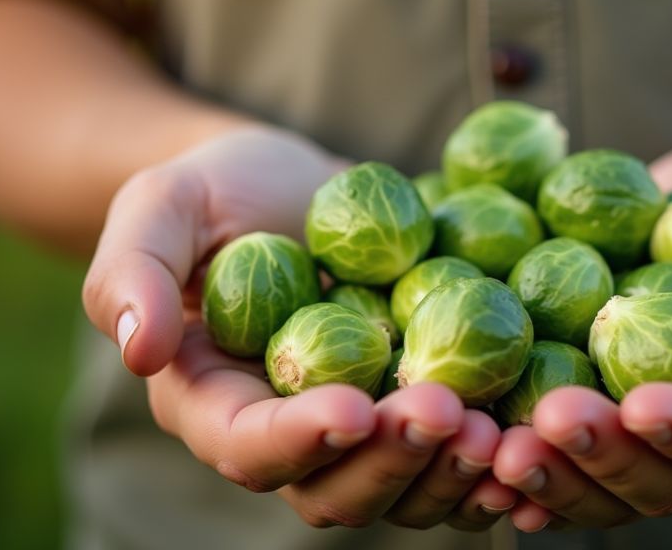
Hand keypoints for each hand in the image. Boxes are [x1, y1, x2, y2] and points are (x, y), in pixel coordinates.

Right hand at [81, 126, 516, 529]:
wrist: (292, 184)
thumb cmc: (216, 188)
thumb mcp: (161, 204)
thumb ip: (133, 269)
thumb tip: (137, 347)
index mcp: (217, 404)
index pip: (249, 448)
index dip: (300, 440)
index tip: (353, 408)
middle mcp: (291, 435)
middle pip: (337, 487)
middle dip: (393, 461)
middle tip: (446, 413)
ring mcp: (363, 426)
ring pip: (406, 486)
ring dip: (453, 470)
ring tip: (498, 427)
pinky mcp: (419, 404)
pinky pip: (457, 453)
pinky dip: (496, 459)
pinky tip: (538, 434)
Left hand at [492, 122, 671, 530]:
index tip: (644, 403)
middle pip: (670, 481)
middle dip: (608, 459)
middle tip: (547, 421)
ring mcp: (656, 420)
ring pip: (608, 482)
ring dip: (550, 474)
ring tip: (489, 445)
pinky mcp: (602, 398)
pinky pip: (562, 449)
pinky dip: (520, 459)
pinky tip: (469, 450)